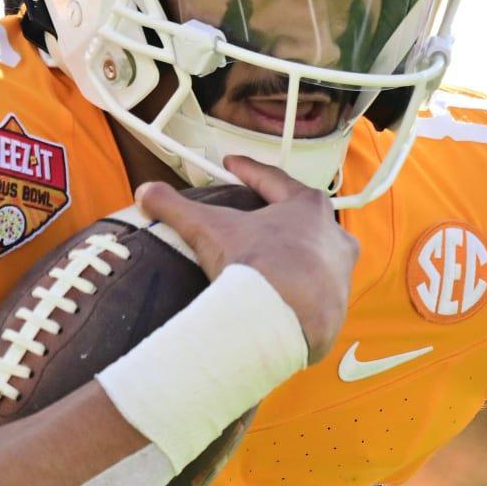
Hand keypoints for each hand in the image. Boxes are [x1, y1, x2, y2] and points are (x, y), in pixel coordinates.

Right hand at [137, 156, 359, 362]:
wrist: (282, 319)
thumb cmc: (257, 265)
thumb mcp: (209, 228)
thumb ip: (176, 207)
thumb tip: (147, 192)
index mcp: (308, 208)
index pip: (274, 180)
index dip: (248, 171)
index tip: (232, 166)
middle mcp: (332, 238)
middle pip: (305, 220)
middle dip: (282, 217)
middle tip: (259, 216)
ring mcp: (339, 275)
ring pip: (317, 260)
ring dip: (297, 259)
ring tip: (272, 264)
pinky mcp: (335, 310)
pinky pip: (316, 298)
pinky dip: (300, 296)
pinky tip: (283, 301)